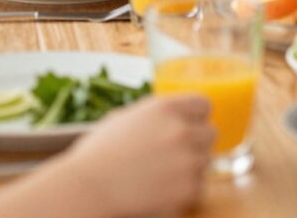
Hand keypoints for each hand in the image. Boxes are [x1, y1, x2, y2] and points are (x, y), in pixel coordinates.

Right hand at [56, 95, 214, 216]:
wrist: (87, 190)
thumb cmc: (97, 155)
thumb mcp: (124, 118)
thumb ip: (154, 115)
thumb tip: (169, 116)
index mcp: (167, 108)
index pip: (204, 104)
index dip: (195, 117)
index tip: (189, 126)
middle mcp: (183, 130)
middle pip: (210, 133)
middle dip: (196, 144)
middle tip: (174, 156)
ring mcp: (189, 160)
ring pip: (205, 161)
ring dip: (190, 168)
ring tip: (161, 176)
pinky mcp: (189, 189)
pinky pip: (199, 187)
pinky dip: (184, 192)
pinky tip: (160, 192)